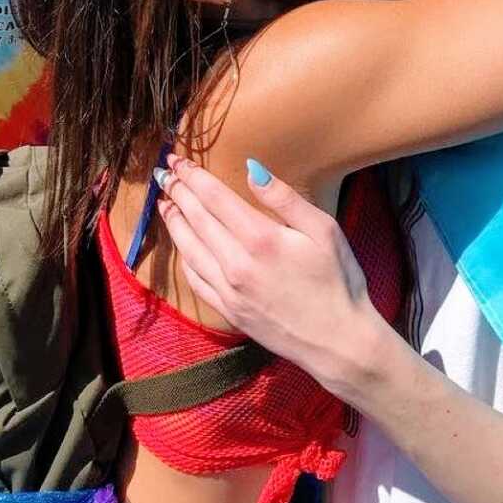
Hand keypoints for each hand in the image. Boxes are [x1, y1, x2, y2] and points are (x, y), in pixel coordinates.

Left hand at [155, 156, 383, 397]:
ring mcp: (228, 290)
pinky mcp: (228, 311)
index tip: (176, 159)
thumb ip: (285, 198)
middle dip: (178, 192)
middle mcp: (236, 264)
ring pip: (189, 249)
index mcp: (260, 238)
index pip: (214, 198)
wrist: (338, 342)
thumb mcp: (324, 229)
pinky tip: (183, 247)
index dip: (192, 176)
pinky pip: (195, 280)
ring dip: (174, 223)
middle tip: (164, 173)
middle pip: (197, 219)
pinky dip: (184, 257)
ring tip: (164, 203)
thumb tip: (252, 168)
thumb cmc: (338, 280)